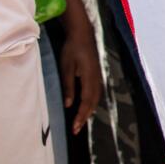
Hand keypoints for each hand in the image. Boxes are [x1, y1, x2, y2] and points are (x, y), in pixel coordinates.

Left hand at [60, 6, 103, 131]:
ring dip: (89, 111)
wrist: (82, 34)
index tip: (74, 127)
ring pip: (95, 99)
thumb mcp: (66, 68)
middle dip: (84, 117)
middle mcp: (96, 79)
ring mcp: (98, 76)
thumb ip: (69, 86)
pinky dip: (91, 103)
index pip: (86, 102)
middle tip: (76, 129)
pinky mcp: (96, 74)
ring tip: (81, 121)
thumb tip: (69, 105)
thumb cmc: (72, 49)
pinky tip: (86, 106)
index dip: (80, 116)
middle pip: (92, 103)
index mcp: (89, 78)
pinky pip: (96, 93)